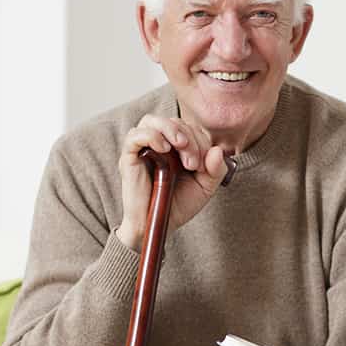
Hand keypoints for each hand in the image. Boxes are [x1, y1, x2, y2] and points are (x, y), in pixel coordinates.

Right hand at [116, 114, 227, 249]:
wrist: (157, 225)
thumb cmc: (178, 204)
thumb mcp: (205, 187)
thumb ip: (216, 169)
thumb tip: (217, 150)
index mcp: (177, 147)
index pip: (190, 127)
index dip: (201, 140)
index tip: (204, 166)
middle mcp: (159, 143)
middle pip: (174, 121)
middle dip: (190, 139)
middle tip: (193, 164)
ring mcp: (142, 149)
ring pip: (152, 120)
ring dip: (172, 130)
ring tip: (181, 146)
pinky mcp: (128, 157)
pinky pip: (135, 135)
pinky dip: (151, 136)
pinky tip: (163, 149)